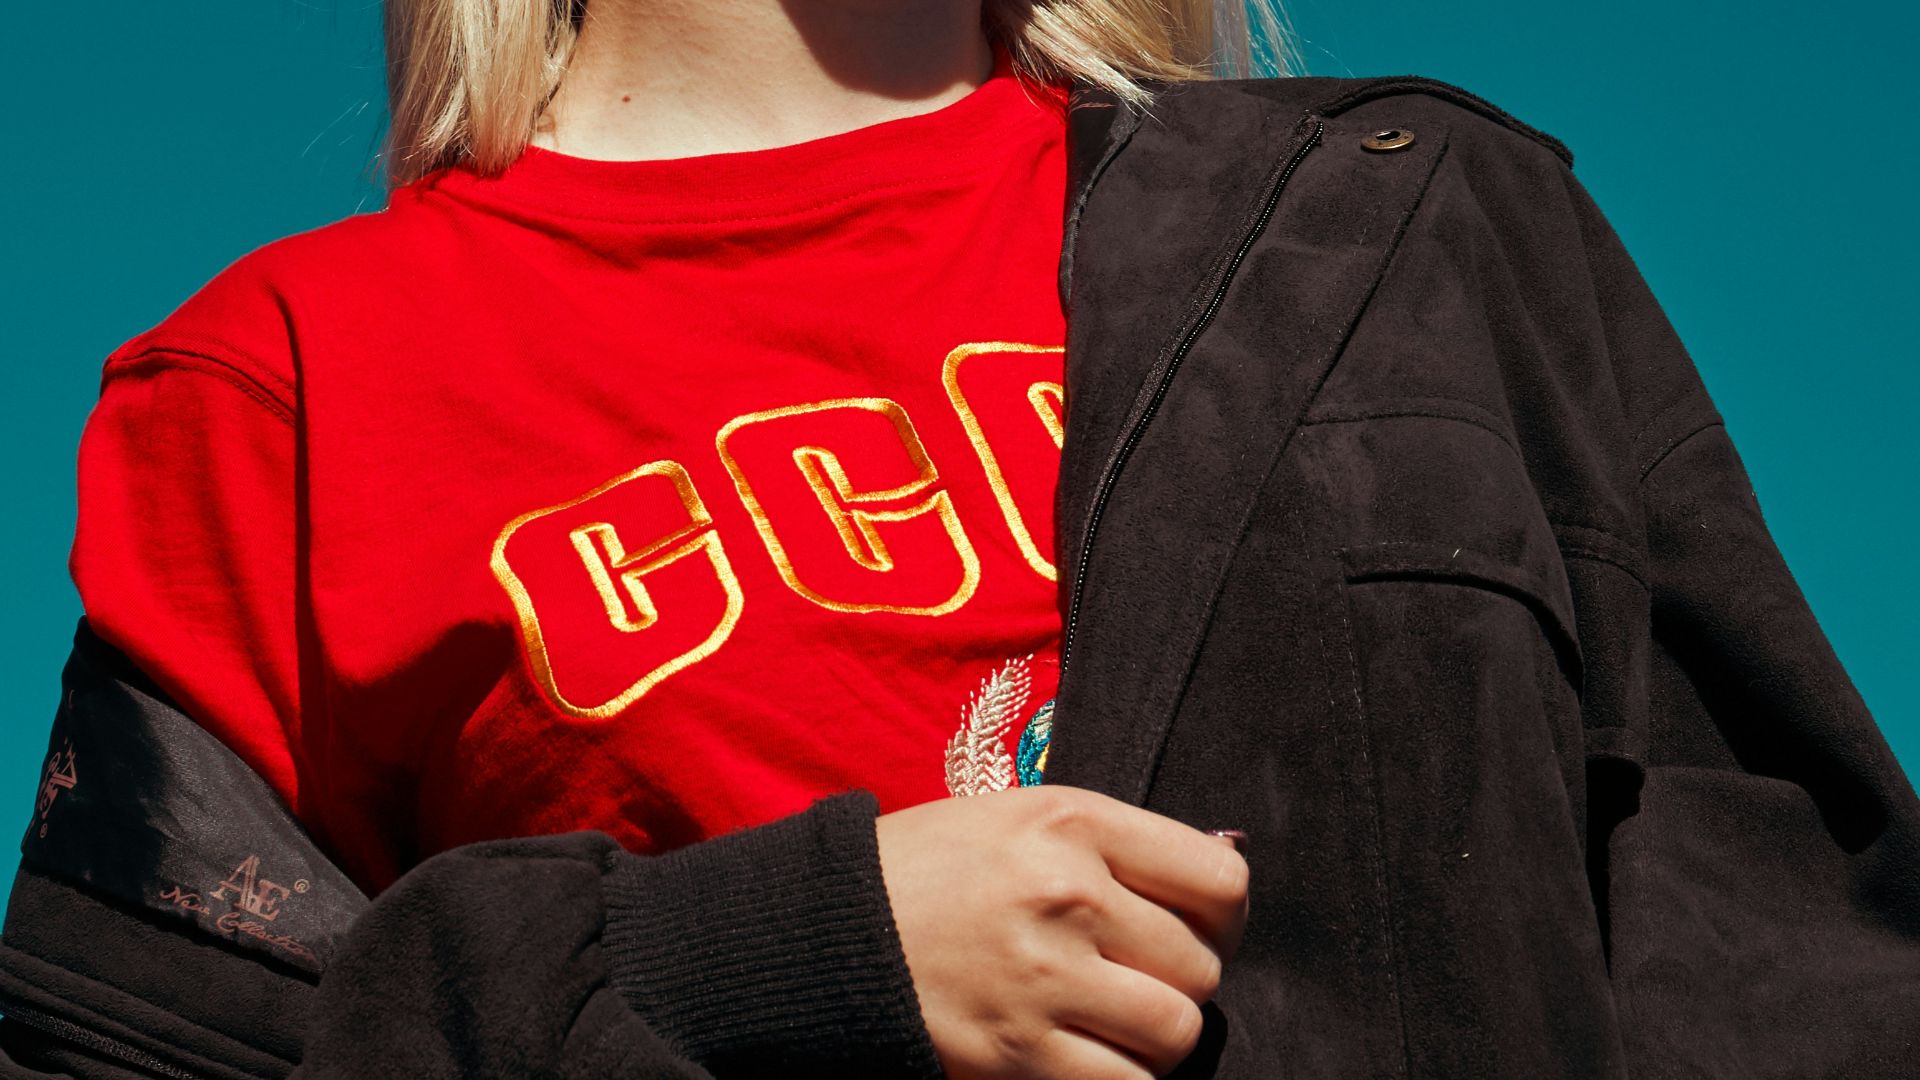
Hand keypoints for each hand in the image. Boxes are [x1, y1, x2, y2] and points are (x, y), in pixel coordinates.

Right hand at [875, 785, 1248, 1078]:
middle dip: (1180, 979)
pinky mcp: (1018, 1053)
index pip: (1221, 879)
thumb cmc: (929, 868)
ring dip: (1156, 1037)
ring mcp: (1044, 978)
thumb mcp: (1021, 818)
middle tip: (1138, 976)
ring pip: (1176, 1033)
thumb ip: (1118, 846)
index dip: (1223, 916)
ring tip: (1113, 1019)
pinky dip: (1121, 1078)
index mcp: (1072, 821)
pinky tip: (1087, 1052)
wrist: (827, 930)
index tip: (1197, 927)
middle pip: (1201, 965)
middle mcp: (1066, 894)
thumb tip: (1225, 880)